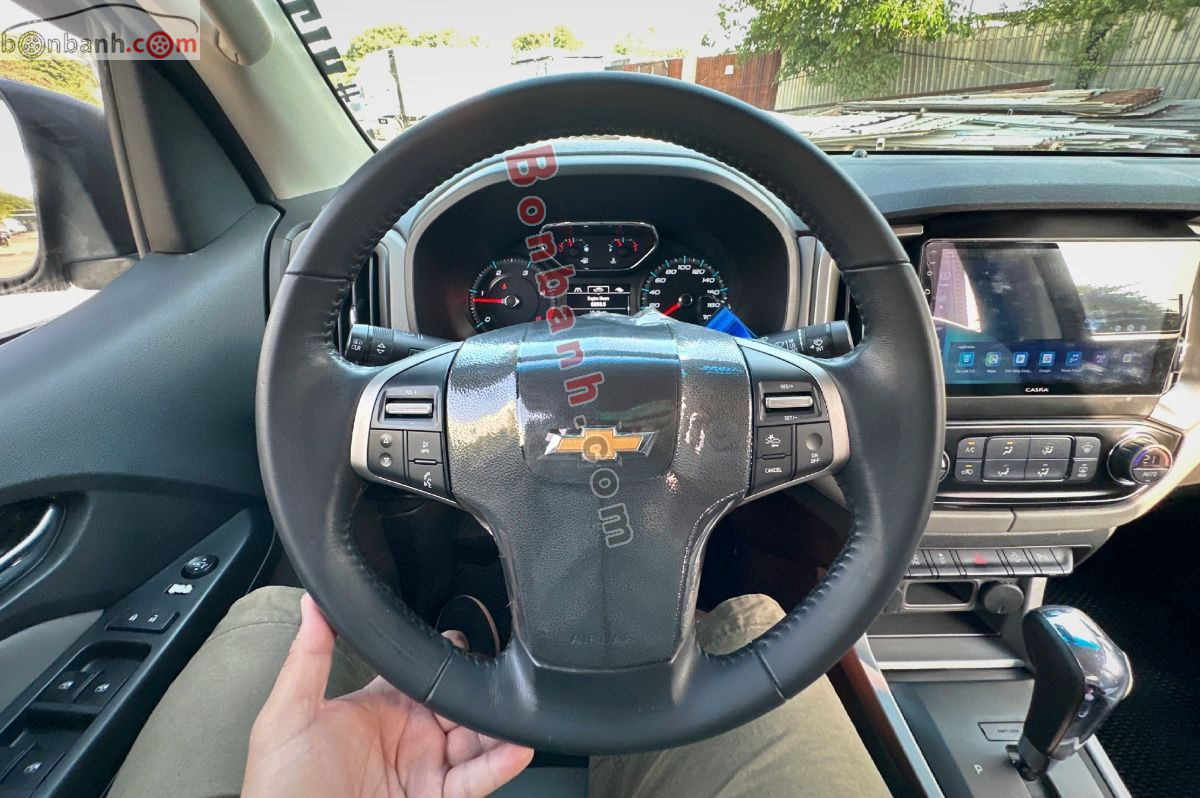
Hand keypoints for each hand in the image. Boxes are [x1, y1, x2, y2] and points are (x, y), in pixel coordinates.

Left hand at [243, 594, 532, 797]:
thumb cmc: (279, 786)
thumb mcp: (287, 716)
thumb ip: (308, 657)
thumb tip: (315, 602)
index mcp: (380, 706)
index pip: (423, 670)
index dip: (445, 655)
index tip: (464, 643)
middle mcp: (409, 734)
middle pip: (459, 700)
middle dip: (481, 687)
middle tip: (497, 676)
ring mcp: (425, 768)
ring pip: (477, 738)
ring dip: (499, 724)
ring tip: (517, 710)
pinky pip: (476, 780)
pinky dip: (501, 764)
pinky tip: (517, 746)